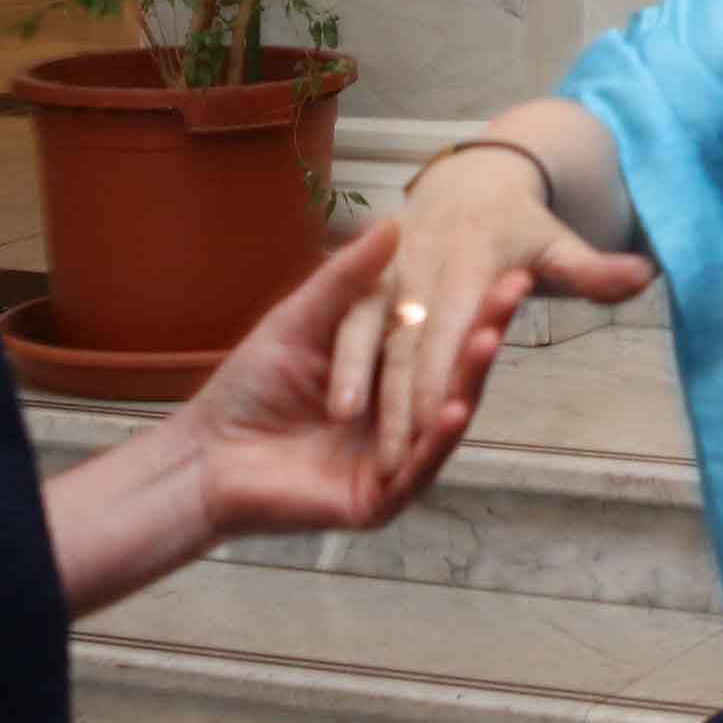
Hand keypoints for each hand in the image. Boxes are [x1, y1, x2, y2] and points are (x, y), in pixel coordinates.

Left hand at [190, 218, 531, 538]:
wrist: (207, 451)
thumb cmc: (251, 386)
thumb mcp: (304, 320)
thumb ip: (348, 279)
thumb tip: (395, 222)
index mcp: (388, 380)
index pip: (441, 340)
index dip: (475, 307)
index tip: (507, 268)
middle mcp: (399, 420)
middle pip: (452, 376)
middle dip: (483, 335)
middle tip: (514, 290)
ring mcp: (392, 462)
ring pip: (442, 422)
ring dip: (469, 381)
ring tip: (490, 340)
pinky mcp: (376, 500)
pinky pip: (415, 470)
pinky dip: (437, 439)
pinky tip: (456, 408)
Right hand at [331, 148, 653, 455]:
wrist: (468, 177)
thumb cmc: (519, 224)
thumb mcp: (557, 243)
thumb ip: (594, 270)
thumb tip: (647, 275)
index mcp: (470, 262)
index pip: (451, 327)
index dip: (441, 374)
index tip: (434, 423)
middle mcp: (423, 266)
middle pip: (406, 338)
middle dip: (395, 395)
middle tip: (388, 453)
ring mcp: (388, 270)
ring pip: (366, 327)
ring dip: (355, 374)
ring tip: (341, 422)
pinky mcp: (362, 276)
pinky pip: (344, 318)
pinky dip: (339, 355)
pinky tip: (330, 398)